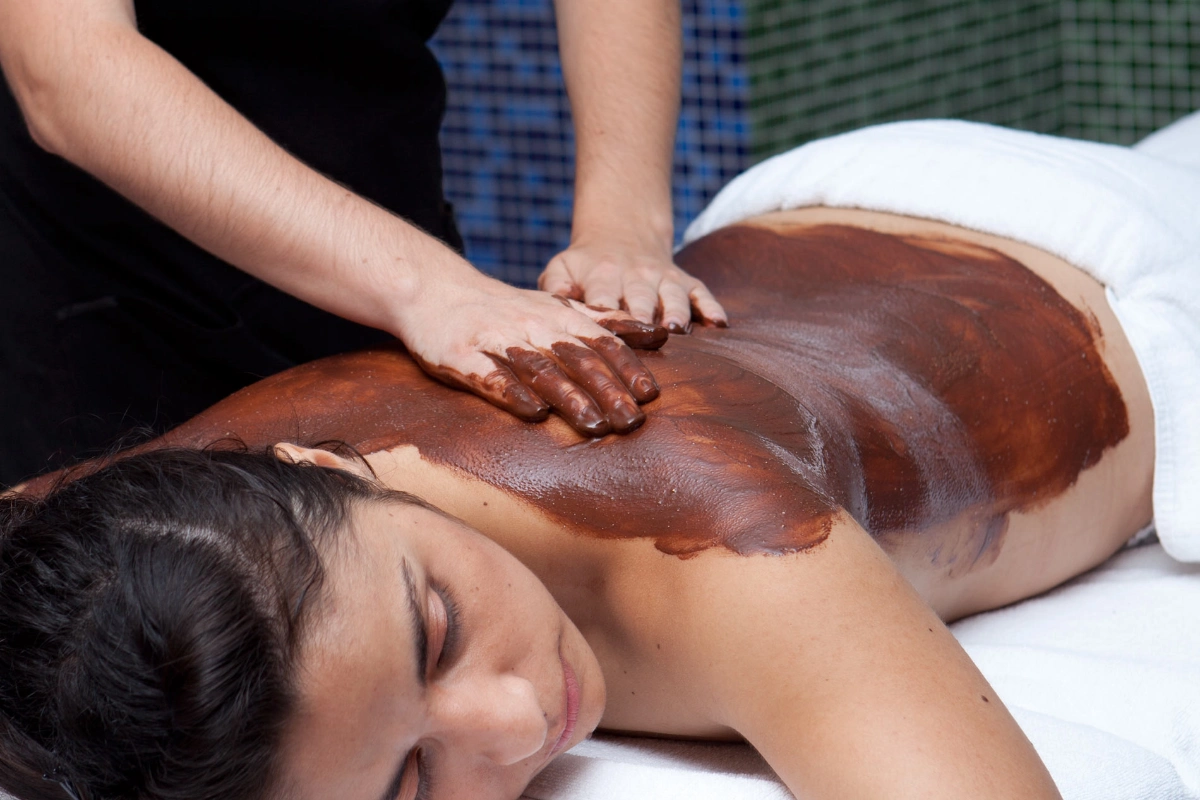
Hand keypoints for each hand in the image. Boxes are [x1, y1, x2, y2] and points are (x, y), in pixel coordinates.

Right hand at [393, 270, 666, 436]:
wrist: (436, 289)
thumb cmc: (506, 309)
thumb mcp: (559, 309)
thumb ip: (607, 323)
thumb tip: (660, 334)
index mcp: (558, 317)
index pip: (600, 341)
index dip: (626, 366)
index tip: (650, 394)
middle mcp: (533, 326)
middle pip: (576, 358)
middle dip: (607, 389)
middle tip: (632, 420)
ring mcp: (498, 341)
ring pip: (539, 369)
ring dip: (569, 397)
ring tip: (594, 426)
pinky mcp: (463, 355)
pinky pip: (491, 376)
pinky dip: (513, 393)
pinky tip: (532, 413)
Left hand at [540, 235, 727, 331]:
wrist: (621, 233)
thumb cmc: (585, 265)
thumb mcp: (562, 267)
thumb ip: (556, 285)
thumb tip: (555, 300)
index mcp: (603, 275)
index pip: (603, 297)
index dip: (604, 313)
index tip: (603, 334)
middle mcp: (636, 276)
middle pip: (640, 298)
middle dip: (642, 316)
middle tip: (645, 335)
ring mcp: (664, 278)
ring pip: (673, 295)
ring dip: (675, 311)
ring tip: (676, 328)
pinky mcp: (686, 281)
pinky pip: (702, 292)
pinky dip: (711, 307)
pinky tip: (719, 323)